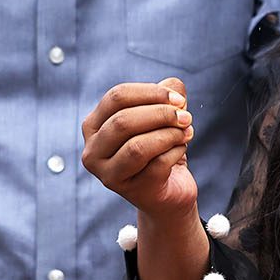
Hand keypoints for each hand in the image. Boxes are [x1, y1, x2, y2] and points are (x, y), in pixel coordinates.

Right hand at [81, 78, 197, 221]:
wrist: (167, 191)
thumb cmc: (159, 146)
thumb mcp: (162, 115)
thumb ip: (167, 94)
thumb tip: (174, 88)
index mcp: (94, 125)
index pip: (116, 97)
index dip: (150, 93)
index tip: (179, 99)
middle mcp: (93, 151)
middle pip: (123, 121)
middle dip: (161, 114)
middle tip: (186, 117)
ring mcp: (109, 175)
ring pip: (137, 147)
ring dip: (169, 135)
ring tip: (187, 132)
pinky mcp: (132, 191)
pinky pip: (156, 166)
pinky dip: (176, 152)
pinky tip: (182, 149)